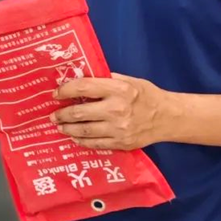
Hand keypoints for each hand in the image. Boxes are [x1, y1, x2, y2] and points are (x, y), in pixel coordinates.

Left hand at [50, 72, 170, 150]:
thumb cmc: (147, 95)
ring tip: (59, 126)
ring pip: (83, 131)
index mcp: (118, 89)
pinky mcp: (120, 143)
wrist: (167, 118)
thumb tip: (81, 77)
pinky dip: (80, 141)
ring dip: (67, 128)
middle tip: (53, 114)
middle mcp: (116, 109)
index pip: (84, 87)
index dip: (65, 90)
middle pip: (79, 112)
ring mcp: (118, 129)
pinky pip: (94, 144)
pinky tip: (74, 137)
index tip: (56, 93)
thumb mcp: (129, 80)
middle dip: (62, 114)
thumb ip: (107, 79)